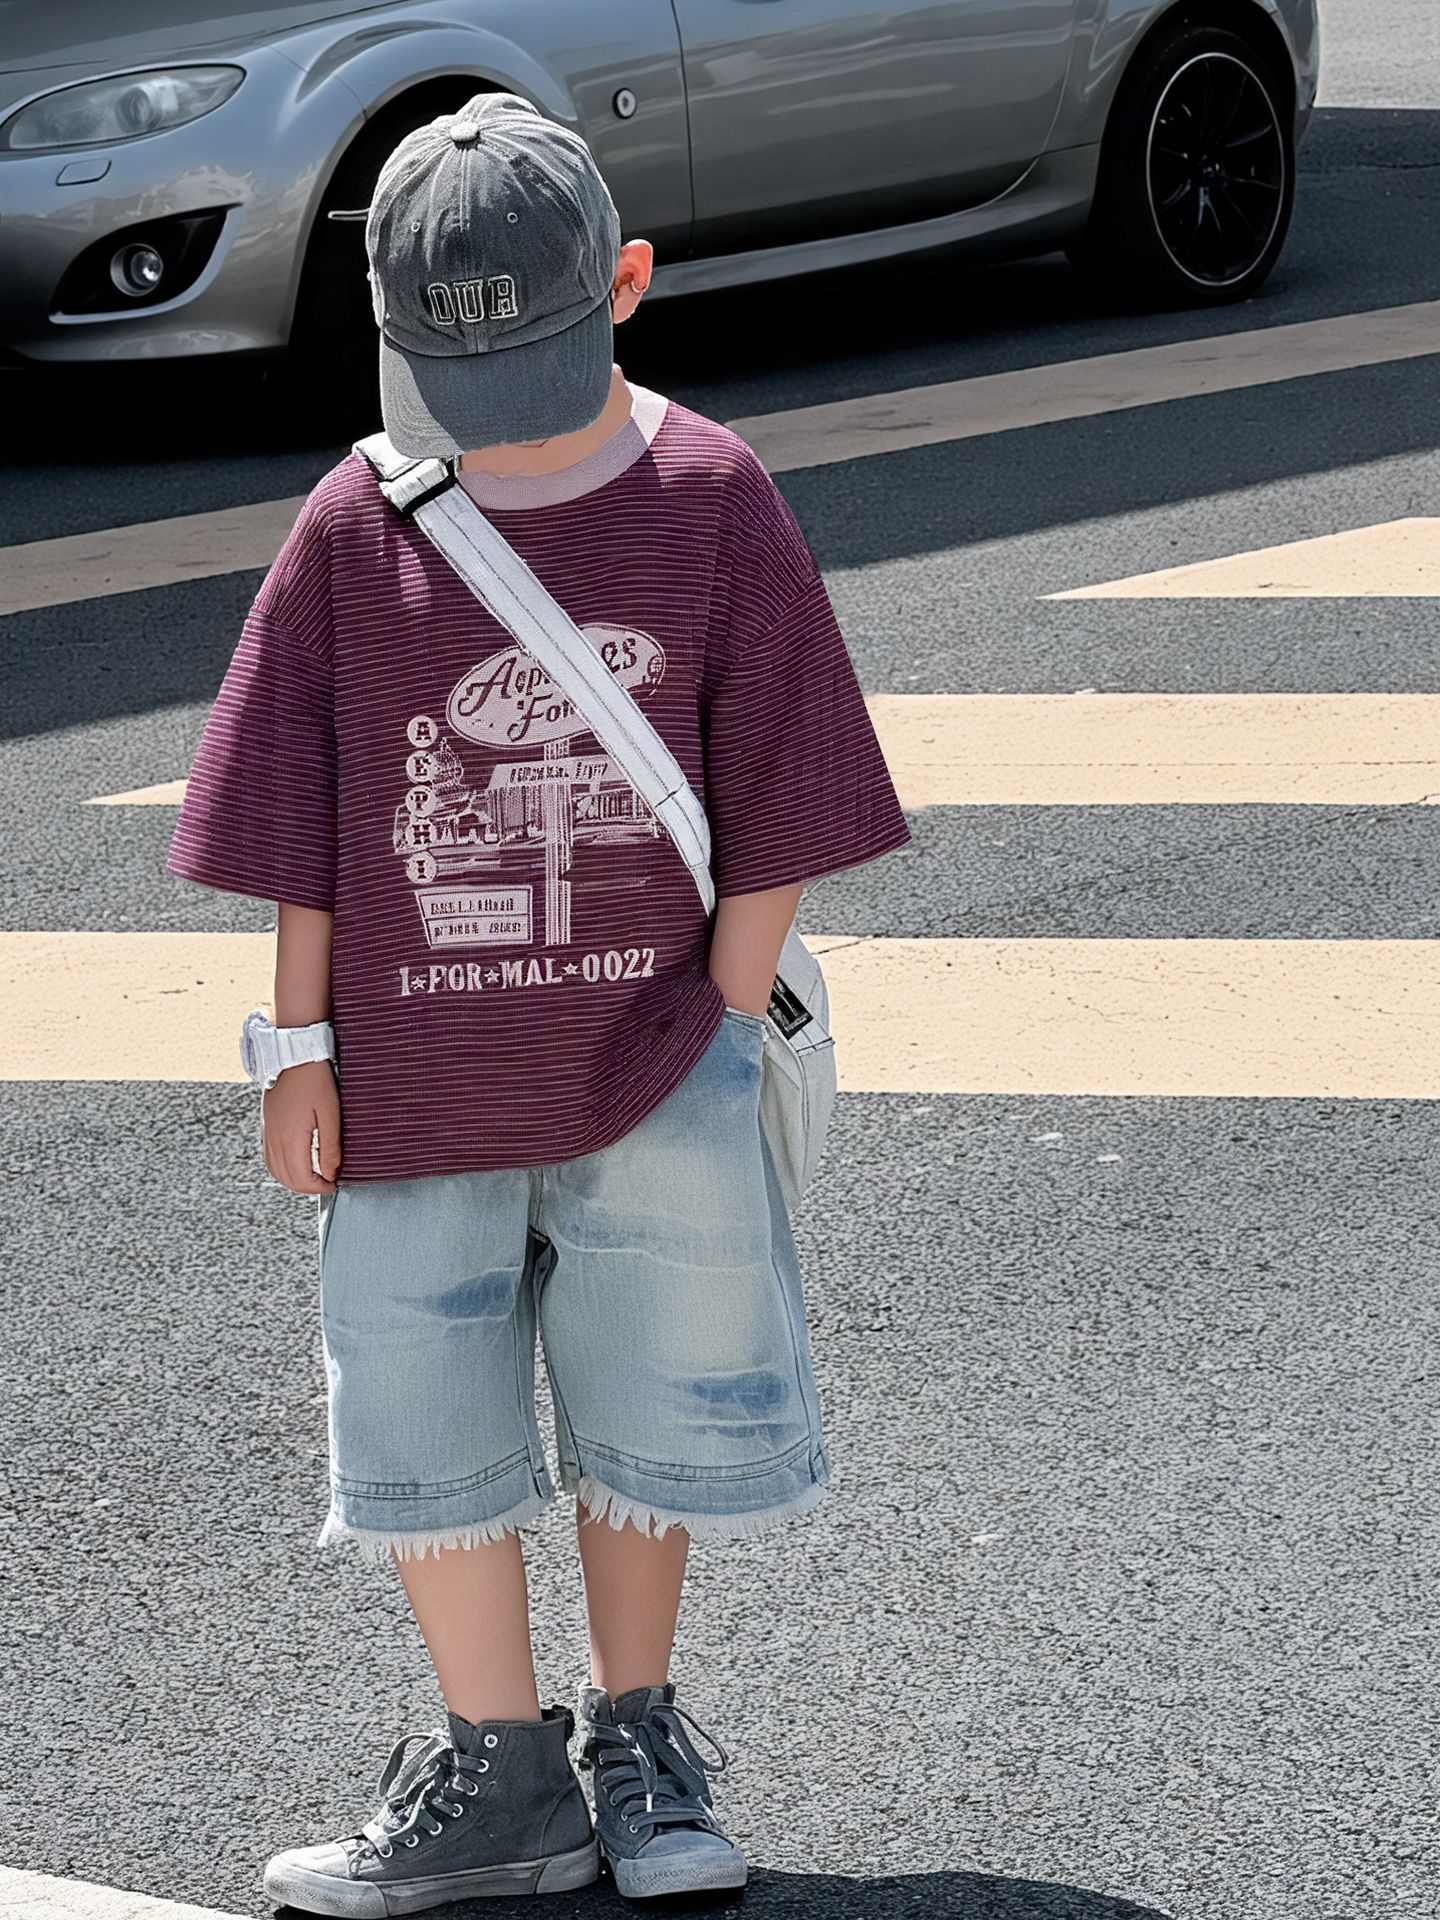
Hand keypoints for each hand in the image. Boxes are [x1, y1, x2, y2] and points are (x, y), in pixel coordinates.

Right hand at [262, 1059, 340, 1192]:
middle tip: (326, 1183)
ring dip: (293, 1180)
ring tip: (313, 1177)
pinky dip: (282, 1169)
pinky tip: (296, 1164)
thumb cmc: (315, 1081)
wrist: (293, 1058)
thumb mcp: (330, 1114)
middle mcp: (275, 1139)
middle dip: (307, 1187)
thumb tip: (331, 1173)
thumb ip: (330, 1147)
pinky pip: (270, 1158)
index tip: (333, 1184)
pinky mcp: (267, 1127)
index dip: (319, 1187)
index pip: (301, 1178)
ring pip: (275, 1171)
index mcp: (291, 1138)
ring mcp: (268, 1133)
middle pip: (287, 1179)